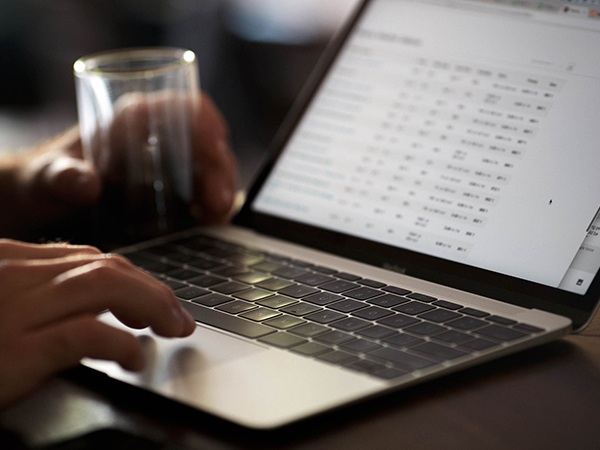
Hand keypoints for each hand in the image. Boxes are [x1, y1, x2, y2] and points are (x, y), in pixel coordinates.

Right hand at [0, 239, 195, 408]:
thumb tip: (88, 309)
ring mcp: (12, 310)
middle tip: (177, 318)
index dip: (131, 278)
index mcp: (8, 261)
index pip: (85, 259)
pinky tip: (134, 359)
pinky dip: (120, 343)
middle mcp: (12, 274)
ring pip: (104, 285)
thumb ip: (33, 296)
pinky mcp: (12, 351)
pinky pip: (85, 334)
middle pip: (103, 267)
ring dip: (152, 304)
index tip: (153, 299)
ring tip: (173, 328)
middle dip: (152, 291)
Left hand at [4, 92, 236, 239]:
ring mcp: (169, 168)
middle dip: (221, 171)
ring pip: (213, 171)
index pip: (185, 107)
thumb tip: (86, 184)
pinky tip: (209, 223)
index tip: (215, 147)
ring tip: (215, 217)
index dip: (207, 123)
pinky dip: (213, 208)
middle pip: (208, 144)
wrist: (44, 203)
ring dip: (222, 191)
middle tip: (217, 204)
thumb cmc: (44, 180)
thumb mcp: (46, 177)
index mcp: (134, 121)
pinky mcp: (172, 194)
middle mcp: (159, 140)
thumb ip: (61, 177)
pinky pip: (204, 195)